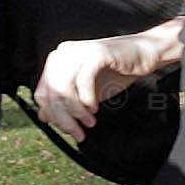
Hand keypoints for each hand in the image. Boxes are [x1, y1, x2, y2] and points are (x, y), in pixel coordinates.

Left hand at [32, 19, 182, 141]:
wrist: (142, 54)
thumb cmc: (114, 72)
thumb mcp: (85, 92)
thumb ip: (65, 102)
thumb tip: (44, 117)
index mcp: (57, 61)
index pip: (42, 93)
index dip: (53, 116)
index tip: (68, 130)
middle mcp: (63, 53)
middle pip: (52, 93)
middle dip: (64, 118)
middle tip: (78, 133)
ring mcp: (79, 52)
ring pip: (64, 88)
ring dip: (76, 112)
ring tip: (89, 122)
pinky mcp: (95, 53)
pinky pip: (83, 81)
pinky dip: (87, 99)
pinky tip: (95, 108)